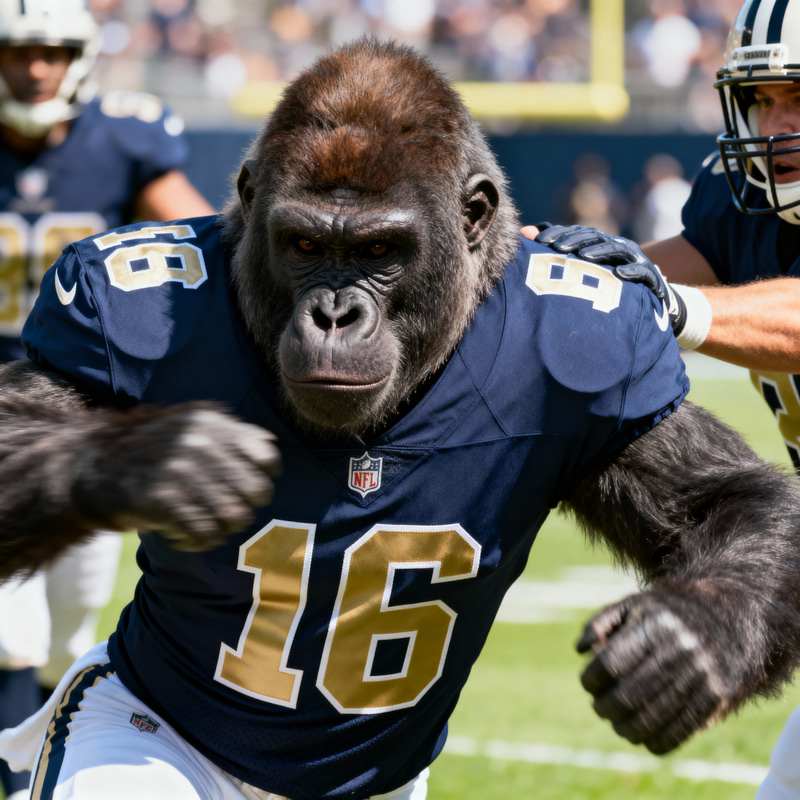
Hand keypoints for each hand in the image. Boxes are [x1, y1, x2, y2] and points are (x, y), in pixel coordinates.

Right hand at [74, 404, 281, 550]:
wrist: (88, 469)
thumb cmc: (148, 452)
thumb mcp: (188, 427)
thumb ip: (228, 434)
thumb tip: (269, 447)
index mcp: (210, 422)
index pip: (266, 456)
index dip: (262, 477)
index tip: (244, 487)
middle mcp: (200, 442)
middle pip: (256, 492)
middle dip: (243, 508)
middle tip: (221, 512)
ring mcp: (181, 470)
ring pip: (235, 517)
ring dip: (220, 528)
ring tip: (201, 525)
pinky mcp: (162, 500)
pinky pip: (205, 534)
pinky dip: (197, 541)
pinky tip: (181, 536)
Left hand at [533, 223, 687, 336]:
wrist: (651, 299)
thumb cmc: (609, 282)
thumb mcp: (584, 266)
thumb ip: (556, 248)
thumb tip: (525, 232)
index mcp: (600, 242)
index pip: (577, 232)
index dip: (559, 234)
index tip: (538, 240)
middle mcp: (617, 245)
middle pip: (595, 237)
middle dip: (575, 241)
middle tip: (557, 249)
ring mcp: (635, 259)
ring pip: (617, 250)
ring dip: (600, 252)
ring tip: (583, 257)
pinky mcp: (650, 275)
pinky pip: (641, 272)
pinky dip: (630, 271)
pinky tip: (618, 274)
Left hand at [577, 593, 732, 753]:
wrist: (727, 618)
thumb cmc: (665, 613)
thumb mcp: (633, 605)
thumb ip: (600, 622)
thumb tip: (580, 650)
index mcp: (655, 625)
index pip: (612, 662)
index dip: (592, 679)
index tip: (587, 684)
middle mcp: (680, 649)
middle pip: (631, 694)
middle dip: (606, 707)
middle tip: (599, 709)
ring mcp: (701, 674)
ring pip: (654, 716)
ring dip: (628, 729)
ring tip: (618, 726)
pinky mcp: (717, 695)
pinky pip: (682, 728)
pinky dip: (658, 741)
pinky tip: (644, 739)